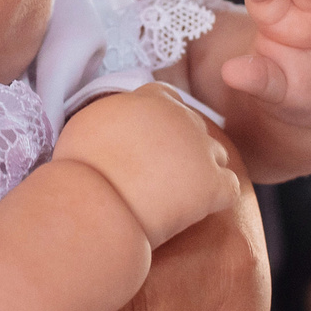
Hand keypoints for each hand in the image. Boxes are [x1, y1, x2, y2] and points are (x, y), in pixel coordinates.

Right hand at [54, 84, 240, 246]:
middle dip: (182, 147)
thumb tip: (116, 126)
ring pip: (217, 154)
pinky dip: (216, 200)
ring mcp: (200, 149)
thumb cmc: (81, 170)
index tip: (148, 143)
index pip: (167, 98)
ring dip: (201, 172)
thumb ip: (112, 117)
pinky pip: (229, 188)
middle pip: (194, 125)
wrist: (94, 205)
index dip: (161, 121)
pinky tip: (195, 212)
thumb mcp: (88, 124)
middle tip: (160, 175)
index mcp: (150, 100)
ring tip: (177, 196)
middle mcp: (180, 116)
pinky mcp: (213, 184)